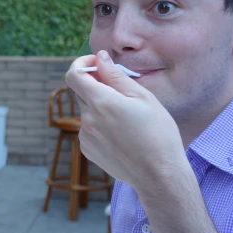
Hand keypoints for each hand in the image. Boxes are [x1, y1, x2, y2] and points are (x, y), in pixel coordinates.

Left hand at [64, 50, 185, 187]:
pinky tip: (122, 134)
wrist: (159, 174)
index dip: (82, 64)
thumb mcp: (142, 98)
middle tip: (121, 90)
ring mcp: (85, 135)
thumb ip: (116, 75)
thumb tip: (100, 58)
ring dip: (100, 106)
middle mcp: (87, 118)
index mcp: (100, 102)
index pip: (73, 74)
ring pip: (87, 110)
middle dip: (96, 85)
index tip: (97, 63)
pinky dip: (100, 124)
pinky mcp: (87, 149)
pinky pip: (89, 128)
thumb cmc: (157, 134)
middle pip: (81, 91)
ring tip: (127, 118)